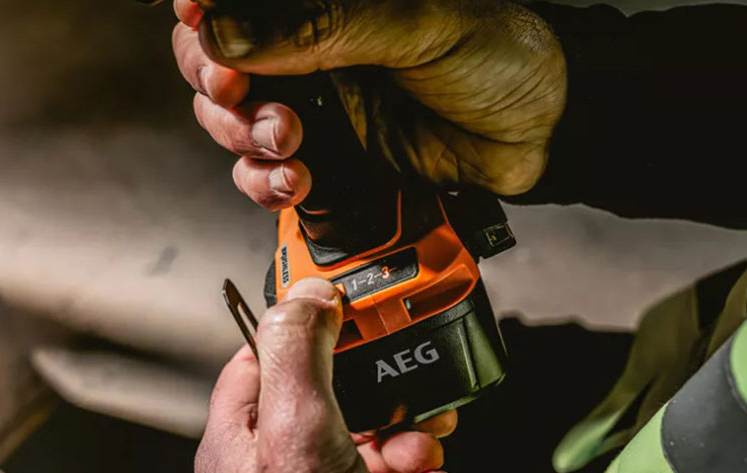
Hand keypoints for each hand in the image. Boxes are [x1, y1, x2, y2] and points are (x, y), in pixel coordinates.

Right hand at [172, 0, 565, 210]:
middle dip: (217, 81)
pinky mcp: (334, 152)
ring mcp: (319, 100)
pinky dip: (266, 181)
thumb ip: (320, 27)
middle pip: (215, 57)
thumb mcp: (416, 23)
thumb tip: (225, 30)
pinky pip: (270, 169)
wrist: (547, 129)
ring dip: (242, 136)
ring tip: (287, 141)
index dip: (203, 7)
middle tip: (242, 95)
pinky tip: (294, 180)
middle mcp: (311, 43)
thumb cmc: (501, 53)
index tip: (199, 18)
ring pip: (233, 118)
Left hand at [194, 277, 456, 472]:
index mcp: (245, 433)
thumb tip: (305, 291)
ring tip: (421, 457)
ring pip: (374, 436)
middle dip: (385, 395)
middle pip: (338, 393)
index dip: (312, 327)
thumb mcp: (298, 433)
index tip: (351, 308)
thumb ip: (299, 355)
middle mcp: (280, 459)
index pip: (271, 354)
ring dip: (411, 440)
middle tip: (410, 401)